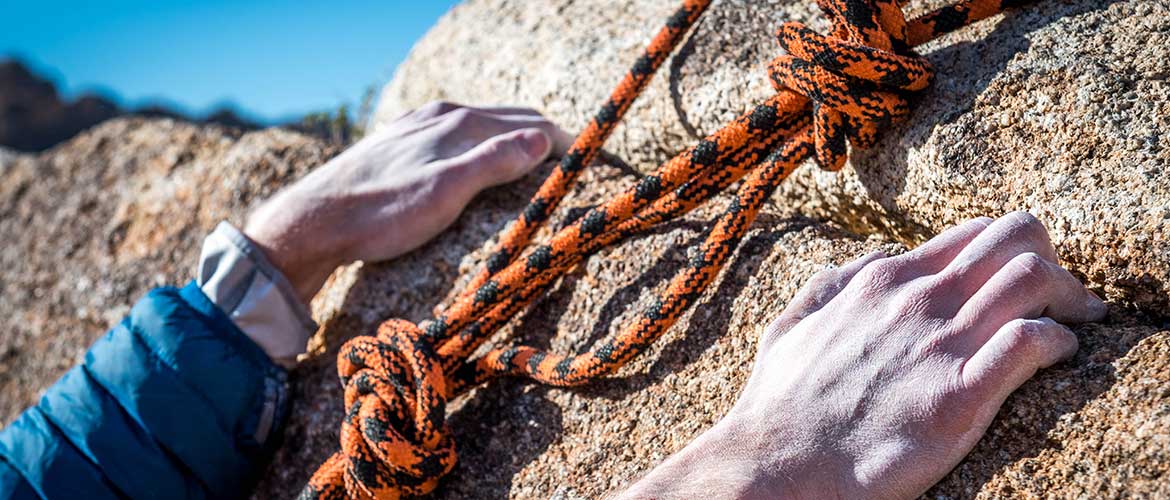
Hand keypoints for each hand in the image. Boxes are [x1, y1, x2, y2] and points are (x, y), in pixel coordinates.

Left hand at [244, 102, 569, 304]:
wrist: (315, 220)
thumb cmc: (383, 212)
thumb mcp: (447, 192)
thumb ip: (496, 161)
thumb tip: (543, 138)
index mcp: (457, 122)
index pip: (528, 122)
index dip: (561, 141)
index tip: (585, 161)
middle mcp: (438, 115)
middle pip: (505, 118)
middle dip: (540, 136)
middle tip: (567, 162)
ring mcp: (414, 127)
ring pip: (477, 126)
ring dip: (508, 137)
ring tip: (529, 158)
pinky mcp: (396, 144)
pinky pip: (450, 136)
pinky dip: (476, 144)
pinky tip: (469, 157)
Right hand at [618, 212, 1107, 498]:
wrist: (779, 463)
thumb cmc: (780, 403)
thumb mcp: (792, 325)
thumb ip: (832, 286)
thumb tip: (869, 264)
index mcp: (882, 282)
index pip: (973, 235)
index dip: (1011, 248)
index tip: (1026, 277)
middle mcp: (917, 301)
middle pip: (1016, 240)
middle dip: (1053, 260)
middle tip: (1066, 295)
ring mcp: (939, 344)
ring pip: (1033, 277)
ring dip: (1068, 295)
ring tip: (1077, 319)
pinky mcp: (959, 395)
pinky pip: (1031, 341)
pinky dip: (1059, 340)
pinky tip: (1058, 354)